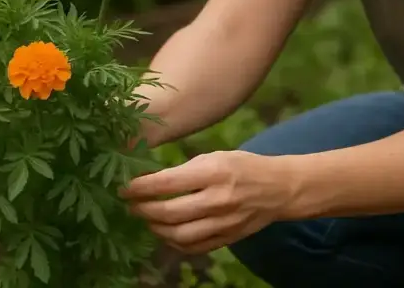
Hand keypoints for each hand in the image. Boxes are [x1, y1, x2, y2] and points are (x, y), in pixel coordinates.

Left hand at [120, 150, 294, 254]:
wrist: (278, 188)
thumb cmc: (242, 166)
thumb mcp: (215, 156)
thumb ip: (185, 170)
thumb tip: (150, 181)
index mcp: (214, 171)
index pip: (167, 183)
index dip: (140, 187)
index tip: (124, 187)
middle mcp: (218, 199)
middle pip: (169, 212)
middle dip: (143, 210)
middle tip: (132, 204)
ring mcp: (223, 222)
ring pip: (178, 235)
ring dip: (155, 228)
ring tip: (147, 219)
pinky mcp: (227, 238)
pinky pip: (193, 247)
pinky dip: (174, 243)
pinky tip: (166, 233)